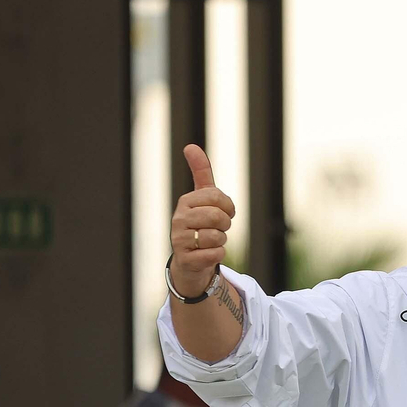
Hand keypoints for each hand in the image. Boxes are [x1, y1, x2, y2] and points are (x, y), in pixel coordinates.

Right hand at [170, 145, 235, 297]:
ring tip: (209, 242)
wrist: (190, 260)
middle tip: (216, 229)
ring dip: (221, 241)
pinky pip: (216, 254)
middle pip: (219, 217)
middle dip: (225, 225)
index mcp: (185, 201)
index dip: (228, 207)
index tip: (223, 212)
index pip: (217, 197)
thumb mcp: (202, 198)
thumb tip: (190, 146)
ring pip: (218, 237)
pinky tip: (206, 254)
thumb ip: (201, 173)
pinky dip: (218, 255)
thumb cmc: (200, 224)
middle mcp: (178, 219)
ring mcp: (179, 240)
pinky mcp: (186, 259)